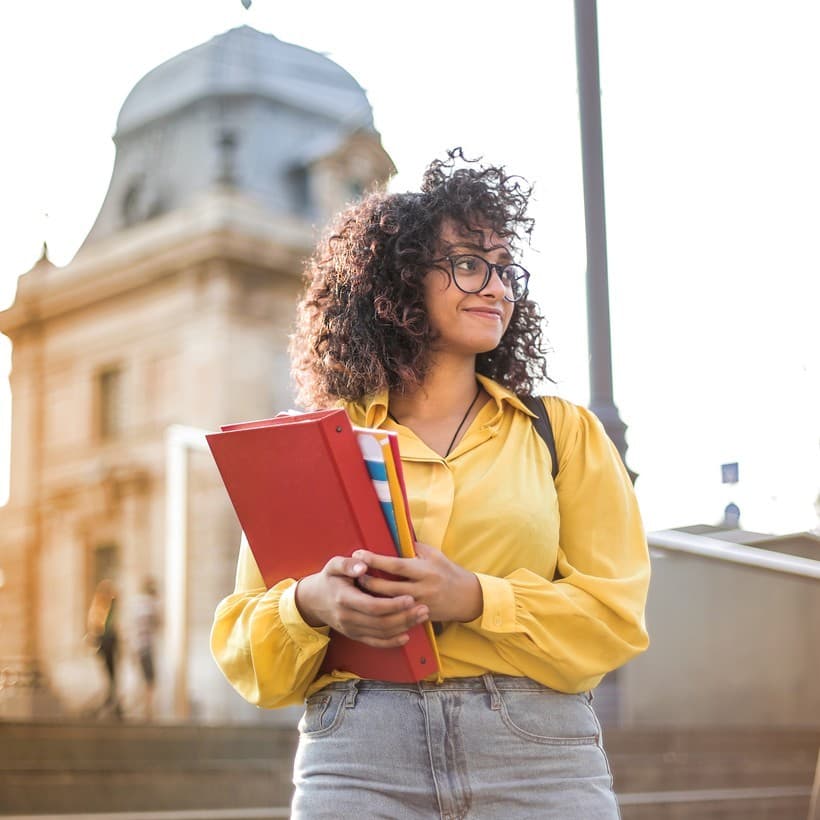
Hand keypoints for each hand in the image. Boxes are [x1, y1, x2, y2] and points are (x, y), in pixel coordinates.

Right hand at [294, 555, 429, 647]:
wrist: (314, 600)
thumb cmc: (329, 579)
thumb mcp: (333, 565)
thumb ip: (347, 564)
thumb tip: (363, 565)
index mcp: (344, 598)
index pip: (372, 606)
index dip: (393, 605)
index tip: (410, 598)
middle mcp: (347, 617)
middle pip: (380, 622)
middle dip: (404, 617)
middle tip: (424, 609)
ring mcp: (351, 629)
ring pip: (381, 633)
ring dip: (403, 627)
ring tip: (421, 617)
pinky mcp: (354, 635)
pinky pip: (375, 642)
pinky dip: (391, 642)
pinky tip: (406, 635)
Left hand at [352, 542, 482, 623]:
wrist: (467, 597)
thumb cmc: (448, 571)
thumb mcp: (435, 555)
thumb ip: (415, 548)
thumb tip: (394, 538)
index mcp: (425, 570)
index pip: (396, 565)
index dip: (376, 560)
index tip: (359, 554)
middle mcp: (422, 589)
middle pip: (389, 587)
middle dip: (369, 581)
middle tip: (353, 574)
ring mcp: (420, 605)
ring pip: (390, 604)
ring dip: (372, 597)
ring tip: (357, 589)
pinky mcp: (420, 617)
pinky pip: (398, 616)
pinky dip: (383, 610)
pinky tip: (371, 606)